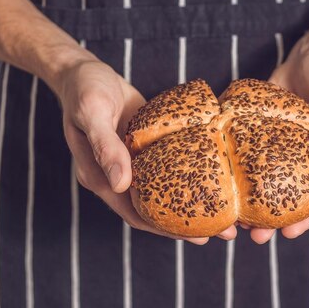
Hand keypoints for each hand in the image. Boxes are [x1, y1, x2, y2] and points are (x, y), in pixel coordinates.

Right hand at [55, 59, 235, 243]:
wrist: (82, 70)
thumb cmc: (84, 89)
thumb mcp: (92, 113)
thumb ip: (105, 147)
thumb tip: (121, 185)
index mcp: (100, 177)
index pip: (135, 213)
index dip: (164, 228)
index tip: (197, 237)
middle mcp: (116, 176)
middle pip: (154, 208)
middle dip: (186, 223)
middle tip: (224, 231)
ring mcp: (131, 162)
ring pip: (163, 190)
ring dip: (191, 201)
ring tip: (226, 210)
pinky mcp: (143, 146)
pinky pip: (166, 166)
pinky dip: (187, 174)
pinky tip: (211, 175)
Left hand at [245, 42, 308, 243]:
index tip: (290, 234)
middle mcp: (307, 159)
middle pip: (293, 197)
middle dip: (277, 220)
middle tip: (257, 237)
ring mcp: (283, 150)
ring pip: (270, 184)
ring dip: (256, 205)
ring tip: (238, 223)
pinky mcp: (263, 137)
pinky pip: (252, 160)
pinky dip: (243, 176)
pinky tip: (228, 188)